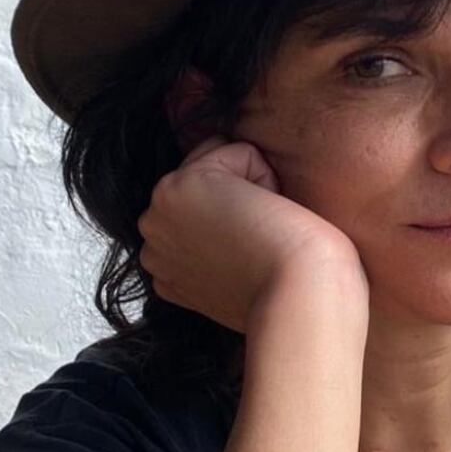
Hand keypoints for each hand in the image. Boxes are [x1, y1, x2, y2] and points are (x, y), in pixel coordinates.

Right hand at [137, 136, 367, 331]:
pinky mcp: (181, 185)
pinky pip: (241, 152)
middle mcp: (154, 239)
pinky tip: (265, 218)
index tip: (252, 259)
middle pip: (210, 176)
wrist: (296, 299)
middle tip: (258, 246)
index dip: (242, 221)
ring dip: (254, 188)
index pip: (204, 206)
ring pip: (224, 161)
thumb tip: (236, 217)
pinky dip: (265, 178)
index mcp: (166, 265)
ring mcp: (159, 213)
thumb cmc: (288, 293)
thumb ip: (220, 249)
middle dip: (243, 199)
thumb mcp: (239, 274)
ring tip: (261, 233)